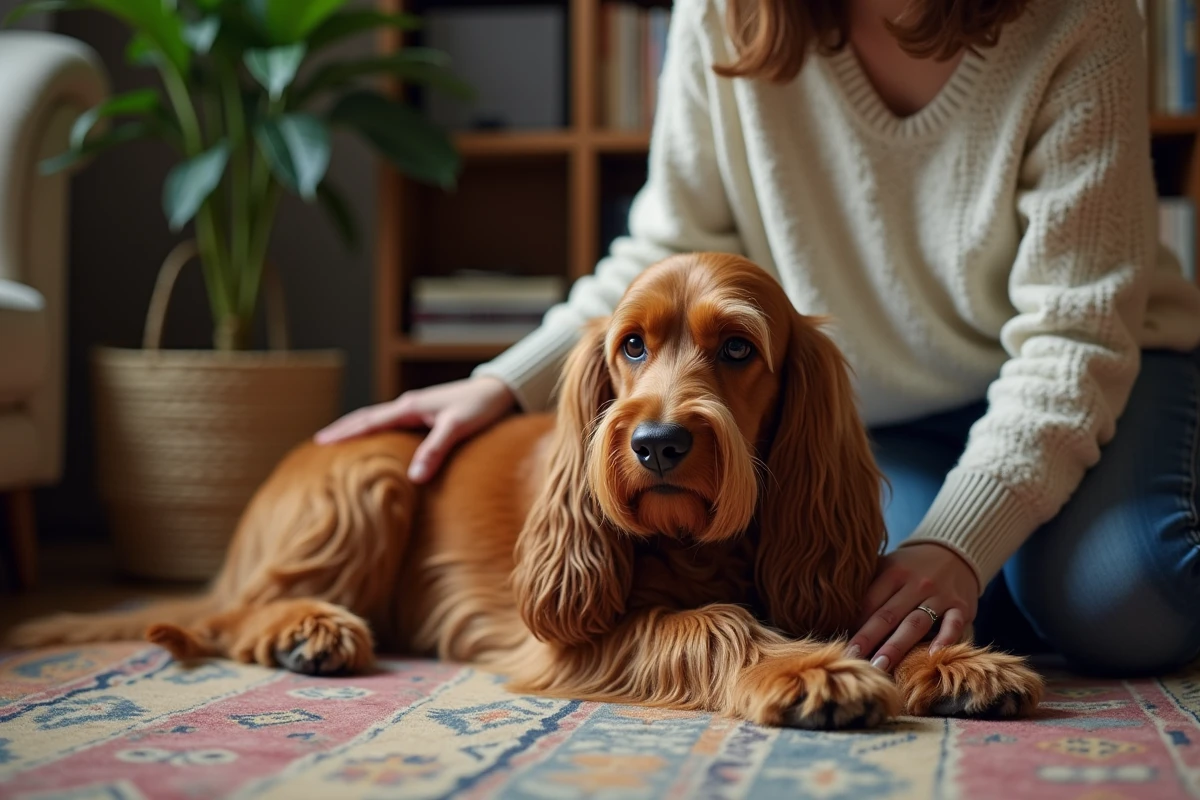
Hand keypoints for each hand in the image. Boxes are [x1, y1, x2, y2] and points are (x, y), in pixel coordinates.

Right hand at [313, 376, 516, 482]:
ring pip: (380, 422)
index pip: (368, 421)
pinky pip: (394, 427)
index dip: (344, 432)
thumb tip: (414, 478)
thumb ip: (436, 450)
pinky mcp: (427, 417)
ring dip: (359, 431)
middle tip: (318, 445)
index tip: (319, 443)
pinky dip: (379, 434)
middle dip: (343, 430)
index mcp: (409, 407)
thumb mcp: (457, 428)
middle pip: (367, 418)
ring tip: (339, 447)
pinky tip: (378, 447)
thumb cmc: (481, 407)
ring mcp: (417, 411)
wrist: (501, 391)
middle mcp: (408, 407)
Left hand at [847, 543, 979, 672]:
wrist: (955, 551)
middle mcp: (916, 583)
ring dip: (896, 646)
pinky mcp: (961, 607)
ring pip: (915, 624)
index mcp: (893, 572)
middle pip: (888, 615)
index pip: (870, 602)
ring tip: (880, 666)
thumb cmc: (912, 566)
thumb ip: (870, 586)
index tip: (842, 645)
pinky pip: (953, 625)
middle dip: (868, 639)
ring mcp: (940, 596)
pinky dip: (945, 640)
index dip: (854, 624)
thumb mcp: (889, 566)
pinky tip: (932, 656)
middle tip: (852, 659)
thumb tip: (839, 615)